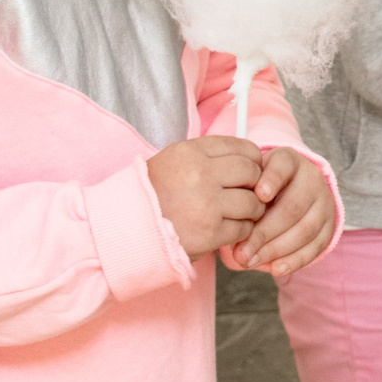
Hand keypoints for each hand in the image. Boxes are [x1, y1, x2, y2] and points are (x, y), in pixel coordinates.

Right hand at [144, 136, 265, 257]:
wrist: (126, 229)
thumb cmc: (151, 195)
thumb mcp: (173, 162)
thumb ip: (207, 157)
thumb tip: (247, 158)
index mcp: (191, 152)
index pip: (242, 148)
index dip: (253, 160)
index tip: (252, 170)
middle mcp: (201, 174)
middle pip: (252, 173)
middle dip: (255, 185)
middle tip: (248, 194)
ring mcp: (206, 204)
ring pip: (252, 202)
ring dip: (251, 210)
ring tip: (238, 214)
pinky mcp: (209, 233)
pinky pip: (243, 228)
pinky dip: (241, 230)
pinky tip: (229, 229)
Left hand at [221, 148, 337, 278]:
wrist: (292, 189)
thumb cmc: (261, 186)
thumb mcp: (251, 178)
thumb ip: (242, 193)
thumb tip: (230, 223)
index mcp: (289, 161)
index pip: (282, 166)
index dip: (272, 180)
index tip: (258, 195)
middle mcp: (311, 178)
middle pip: (292, 207)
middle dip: (264, 233)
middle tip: (240, 252)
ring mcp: (324, 202)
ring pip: (305, 229)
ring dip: (276, 250)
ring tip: (250, 262)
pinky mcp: (330, 225)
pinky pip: (316, 246)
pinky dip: (295, 260)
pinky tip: (275, 269)